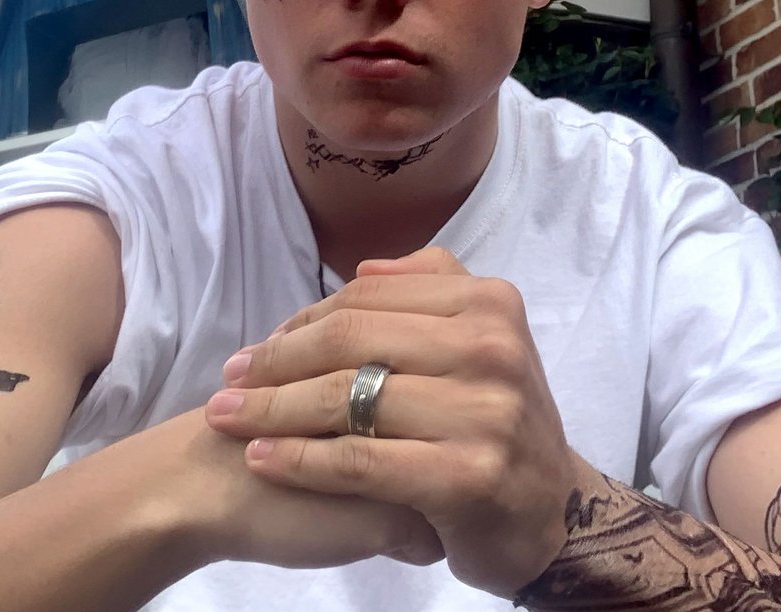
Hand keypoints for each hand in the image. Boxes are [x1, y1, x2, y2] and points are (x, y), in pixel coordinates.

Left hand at [204, 247, 579, 595]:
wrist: (552, 513)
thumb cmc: (496, 421)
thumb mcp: (483, 339)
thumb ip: (430, 291)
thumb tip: (364, 267)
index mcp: (488, 304)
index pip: (366, 298)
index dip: (300, 321)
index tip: (256, 348)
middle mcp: (491, 348)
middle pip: (349, 341)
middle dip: (275, 362)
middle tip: (229, 380)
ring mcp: (484, 413)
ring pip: (346, 399)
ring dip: (272, 409)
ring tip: (228, 417)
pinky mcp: (466, 476)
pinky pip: (359, 459)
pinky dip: (300, 458)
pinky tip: (261, 457)